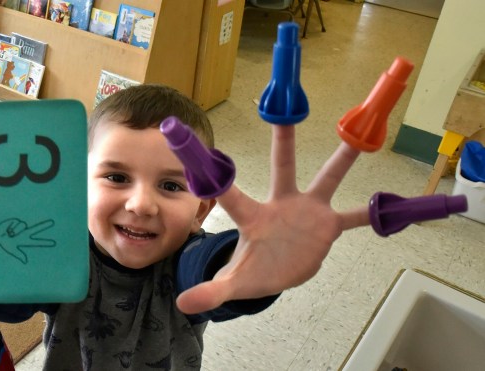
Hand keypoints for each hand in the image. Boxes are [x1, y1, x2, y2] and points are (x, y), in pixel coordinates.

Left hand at [176, 125, 369, 313]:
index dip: (215, 175)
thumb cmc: (253, 270)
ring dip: (343, 158)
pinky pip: (357, 216)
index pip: (229, 192)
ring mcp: (308, 211)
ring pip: (327, 178)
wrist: (278, 273)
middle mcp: (281, 204)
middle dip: (284, 139)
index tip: (198, 147)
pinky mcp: (328, 225)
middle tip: (285, 109)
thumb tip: (183, 304)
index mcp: (253, 217)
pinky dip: (374, 212)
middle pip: (283, 165)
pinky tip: (396, 203)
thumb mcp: (233, 284)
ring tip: (359, 134)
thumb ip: (211, 291)